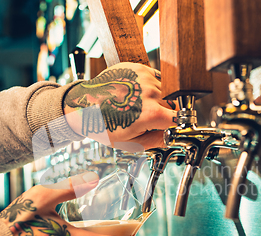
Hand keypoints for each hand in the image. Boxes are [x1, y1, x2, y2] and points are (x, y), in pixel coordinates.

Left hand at [63, 62, 177, 150]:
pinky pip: (154, 78)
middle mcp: (150, 93)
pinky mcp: (138, 68)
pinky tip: (135, 94)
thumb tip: (168, 138)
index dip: (174, 124)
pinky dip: (149, 86)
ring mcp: (144, 78)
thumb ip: (154, 141)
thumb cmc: (102, 124)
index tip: (171, 126)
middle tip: (147, 118)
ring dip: (157, 98)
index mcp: (150, 114)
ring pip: (164, 90)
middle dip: (164, 112)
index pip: (178, 118)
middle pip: (171, 104)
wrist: (83, 105)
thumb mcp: (129, 143)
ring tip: (137, 105)